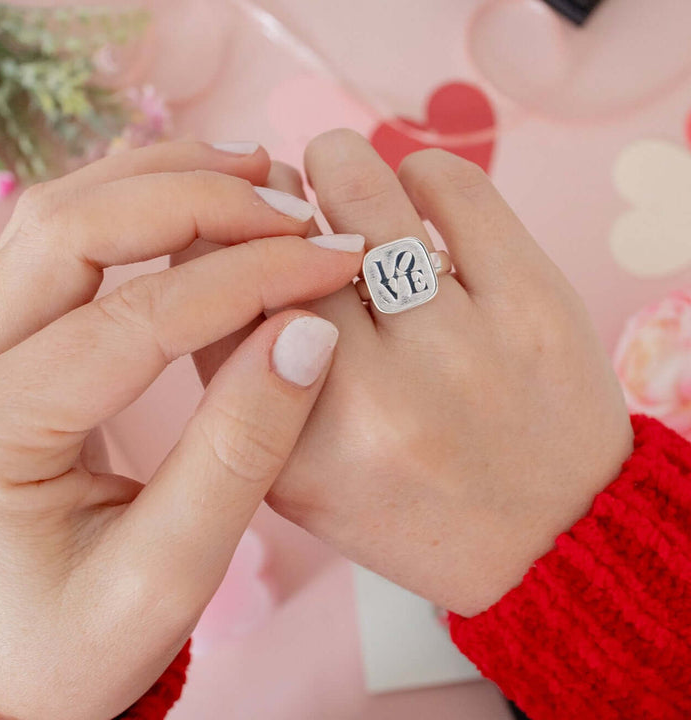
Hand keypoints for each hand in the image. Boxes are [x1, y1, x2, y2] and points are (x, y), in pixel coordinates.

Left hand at [0, 141, 363, 719]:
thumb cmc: (70, 642)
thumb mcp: (166, 577)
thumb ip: (239, 455)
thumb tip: (309, 337)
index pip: (138, 320)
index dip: (250, 281)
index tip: (334, 265)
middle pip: (73, 230)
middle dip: (197, 200)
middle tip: (292, 206)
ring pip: (57, 216)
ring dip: (159, 180)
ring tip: (251, 173)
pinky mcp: (0, 344)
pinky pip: (57, 243)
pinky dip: (131, 203)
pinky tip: (192, 196)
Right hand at [185, 130, 632, 617]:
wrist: (552, 537)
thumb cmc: (415, 502)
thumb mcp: (303, 479)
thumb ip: (249, 385)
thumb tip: (231, 250)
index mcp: (293, 451)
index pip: (215, 305)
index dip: (215, 249)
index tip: (236, 234)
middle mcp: (368, 399)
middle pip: (278, 243)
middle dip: (272, 208)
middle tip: (288, 204)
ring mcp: (454, 347)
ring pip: (361, 191)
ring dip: (335, 164)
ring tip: (336, 171)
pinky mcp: (530, 304)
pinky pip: (452, 186)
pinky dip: (422, 176)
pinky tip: (418, 199)